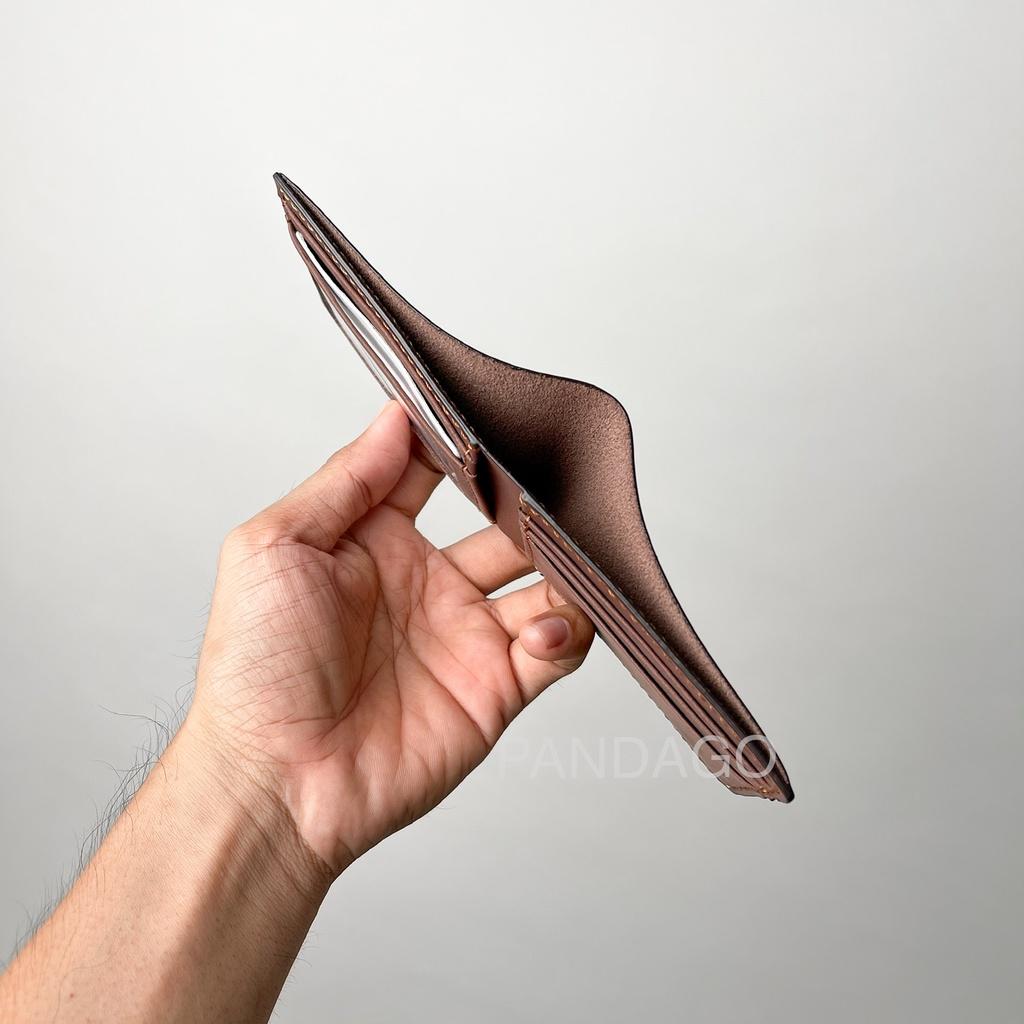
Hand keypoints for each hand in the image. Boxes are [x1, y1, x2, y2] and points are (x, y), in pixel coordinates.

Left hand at [188, 402, 593, 876]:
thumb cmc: (254, 669)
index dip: (463, 446)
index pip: (432, 474)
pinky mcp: (495, 689)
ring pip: (545, 583)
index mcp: (374, 543)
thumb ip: (343, 479)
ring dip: (567, 564)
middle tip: (550, 487)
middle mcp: (426, 585)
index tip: (489, 419)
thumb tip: (394, 417)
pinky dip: (569, 630)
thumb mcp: (275, 546)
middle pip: (503, 525)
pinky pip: (557, 648)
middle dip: (532, 503)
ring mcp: (463, 636)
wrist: (274, 781)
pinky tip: (544, 627)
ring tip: (568, 553)